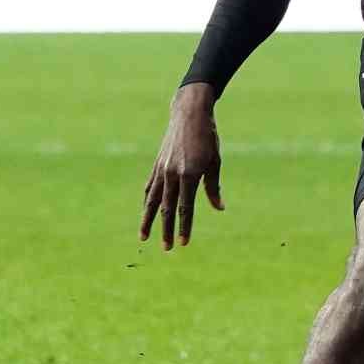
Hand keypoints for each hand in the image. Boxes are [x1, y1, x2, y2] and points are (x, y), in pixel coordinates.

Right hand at [140, 83, 224, 249]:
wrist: (189, 114)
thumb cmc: (208, 138)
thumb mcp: (215, 162)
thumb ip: (213, 187)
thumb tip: (219, 208)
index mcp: (189, 174)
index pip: (185, 207)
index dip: (184, 227)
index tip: (184, 243)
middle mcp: (172, 174)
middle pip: (167, 208)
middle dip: (166, 230)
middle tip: (167, 248)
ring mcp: (161, 169)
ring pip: (152, 200)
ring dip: (148, 220)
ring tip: (144, 237)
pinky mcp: (157, 164)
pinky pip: (150, 187)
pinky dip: (147, 201)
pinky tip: (146, 211)